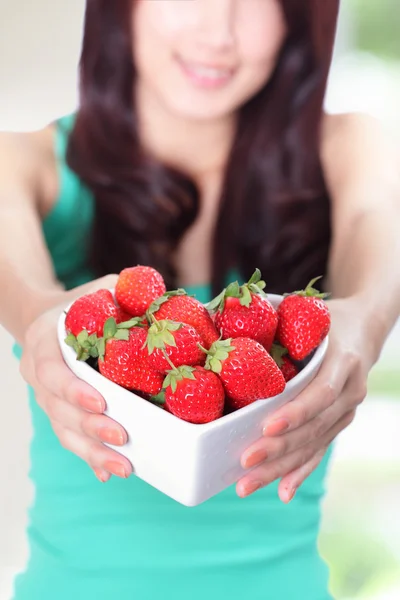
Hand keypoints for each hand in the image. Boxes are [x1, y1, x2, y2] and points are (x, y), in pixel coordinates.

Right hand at [20, 274, 132, 482]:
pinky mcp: (58, 412)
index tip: (102, 403)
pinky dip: (89, 456)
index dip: (74, 390)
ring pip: (64, 431)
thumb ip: (124, 296)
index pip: (51, 371)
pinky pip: (70, 438)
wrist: (51, 316)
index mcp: (44, 341)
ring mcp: (46, 397)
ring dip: (92, 451)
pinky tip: (108, 473)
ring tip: (124, 468)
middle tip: (122, 439)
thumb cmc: (84, 301)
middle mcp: (38, 372)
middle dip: (91, 427)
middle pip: (58, 409)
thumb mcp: (102, 289)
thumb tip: (167, 308)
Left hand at [236, 297, 376, 501]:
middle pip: (313, 427)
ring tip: (247, 484)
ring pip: (313, 445)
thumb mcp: (309, 312)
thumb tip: (221, 318)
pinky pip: (319, 451)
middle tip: (244, 462)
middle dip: (278, 448)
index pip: (321, 394)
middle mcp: (350, 392)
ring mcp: (347, 412)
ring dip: (280, 468)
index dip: (296, 412)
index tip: (267, 427)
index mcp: (344, 362)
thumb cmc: (327, 318)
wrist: (364, 328)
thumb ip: (276, 318)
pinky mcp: (338, 423)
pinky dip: (300, 472)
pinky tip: (283, 492)